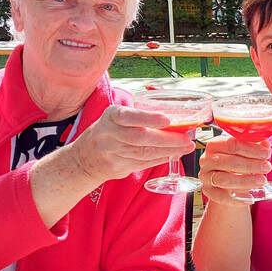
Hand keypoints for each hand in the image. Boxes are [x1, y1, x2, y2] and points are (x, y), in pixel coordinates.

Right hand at [66, 105, 195, 183]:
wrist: (84, 158)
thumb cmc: (109, 131)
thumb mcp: (116, 116)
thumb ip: (139, 112)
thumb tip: (168, 103)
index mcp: (111, 116)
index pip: (129, 117)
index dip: (149, 119)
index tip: (167, 120)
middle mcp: (109, 134)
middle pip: (141, 138)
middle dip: (167, 139)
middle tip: (186, 138)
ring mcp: (112, 152)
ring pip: (144, 153)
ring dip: (168, 151)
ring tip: (186, 147)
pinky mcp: (117, 167)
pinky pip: (143, 163)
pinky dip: (160, 159)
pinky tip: (173, 154)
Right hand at [197, 135, 271, 204]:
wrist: (227, 180)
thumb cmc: (236, 162)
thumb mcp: (244, 152)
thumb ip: (254, 147)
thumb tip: (265, 144)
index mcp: (214, 144)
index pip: (232, 144)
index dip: (251, 149)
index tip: (266, 153)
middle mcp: (206, 159)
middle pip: (229, 162)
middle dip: (251, 165)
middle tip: (267, 167)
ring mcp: (205, 176)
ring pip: (224, 179)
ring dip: (245, 181)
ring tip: (262, 181)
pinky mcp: (208, 191)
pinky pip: (221, 197)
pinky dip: (236, 199)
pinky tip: (250, 198)